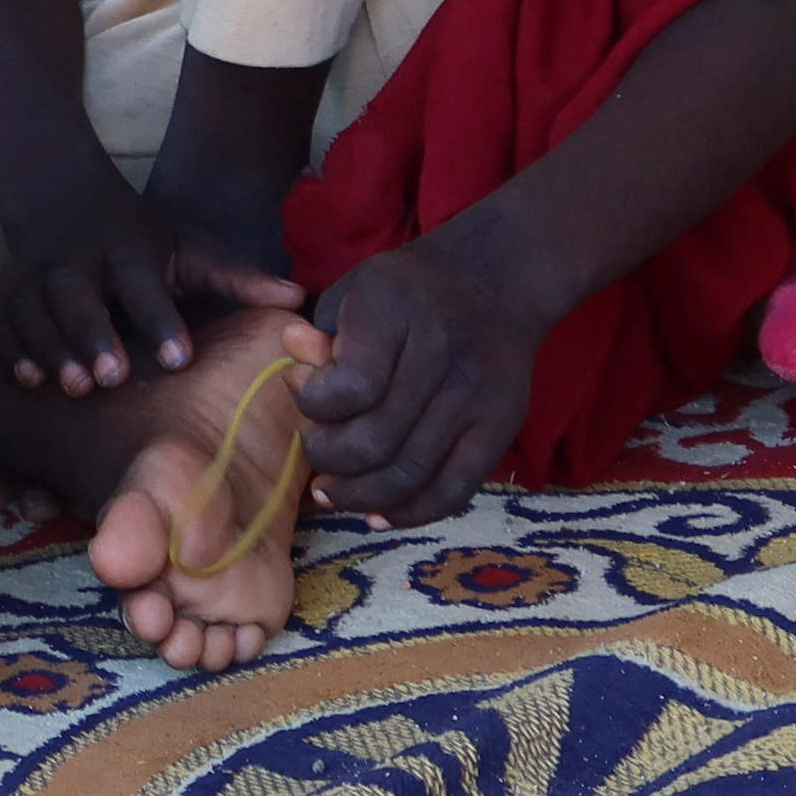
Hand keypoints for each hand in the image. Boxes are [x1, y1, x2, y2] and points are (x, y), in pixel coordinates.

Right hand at [0, 177, 301, 395]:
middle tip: (111, 379)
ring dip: (51, 348)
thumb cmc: (142, 242)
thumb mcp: (191, 249)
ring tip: (75, 388)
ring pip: (33, 310)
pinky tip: (27, 381)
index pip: (142, 281)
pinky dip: (10, 350)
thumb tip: (300, 299)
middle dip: (90, 334)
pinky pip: (1, 323)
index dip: (158, 318)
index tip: (178, 358)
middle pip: (76, 294)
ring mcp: (35, 277)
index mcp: (128, 246)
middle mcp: (77, 259)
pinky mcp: (9, 297)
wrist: (66, 204)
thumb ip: (238, 278)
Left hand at [293, 233, 554, 524]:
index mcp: (396, 311)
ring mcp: (476, 399)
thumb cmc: (407, 289)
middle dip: (330, 460)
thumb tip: (294, 374)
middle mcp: (442, 356)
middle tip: (315, 458)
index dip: (316, 407)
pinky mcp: (500, 429)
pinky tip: (378, 514)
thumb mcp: (355, 292)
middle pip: (377, 442)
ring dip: (360, 496)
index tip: (305, 399)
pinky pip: (453, 491)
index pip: (352, 387)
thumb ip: (322, 338)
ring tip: (332, 493)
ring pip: (410, 475)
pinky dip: (411, 512)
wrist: (494, 281)